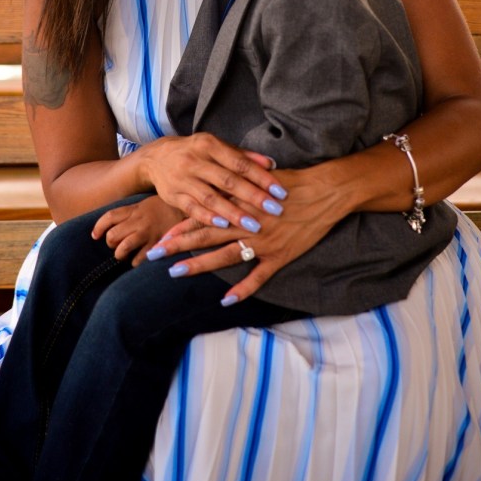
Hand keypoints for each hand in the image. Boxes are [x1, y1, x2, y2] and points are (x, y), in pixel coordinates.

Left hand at [92, 195, 183, 265]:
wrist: (190, 209)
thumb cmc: (166, 208)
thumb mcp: (146, 204)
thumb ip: (131, 213)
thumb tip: (113, 225)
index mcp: (135, 209)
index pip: (109, 217)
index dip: (98, 227)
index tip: (95, 235)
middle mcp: (139, 221)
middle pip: (113, 235)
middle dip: (110, 243)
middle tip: (116, 245)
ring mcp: (148, 233)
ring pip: (123, 248)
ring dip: (120, 254)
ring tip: (124, 255)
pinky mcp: (158, 245)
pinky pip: (139, 260)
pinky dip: (135, 263)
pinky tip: (139, 260)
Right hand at [138, 133, 286, 229]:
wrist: (156, 158)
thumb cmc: (195, 153)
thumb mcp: (216, 147)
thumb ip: (243, 156)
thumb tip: (271, 164)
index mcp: (209, 145)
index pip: (240, 163)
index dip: (261, 177)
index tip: (280, 191)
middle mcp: (194, 160)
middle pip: (227, 180)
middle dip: (253, 196)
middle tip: (275, 210)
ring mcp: (182, 179)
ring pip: (210, 197)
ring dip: (233, 212)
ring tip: (254, 225)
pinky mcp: (172, 195)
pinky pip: (192, 208)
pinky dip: (208, 217)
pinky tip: (224, 226)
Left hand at [150, 164, 350, 302]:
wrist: (326, 191)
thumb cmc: (294, 183)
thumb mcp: (262, 180)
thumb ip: (240, 188)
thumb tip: (221, 188)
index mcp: (241, 204)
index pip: (205, 215)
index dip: (181, 226)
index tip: (160, 234)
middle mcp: (247, 223)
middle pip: (206, 235)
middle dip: (178, 245)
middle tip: (154, 254)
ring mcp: (263, 242)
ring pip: (225, 256)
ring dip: (199, 265)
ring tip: (176, 272)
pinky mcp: (280, 256)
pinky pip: (258, 277)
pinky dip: (243, 290)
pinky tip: (226, 300)